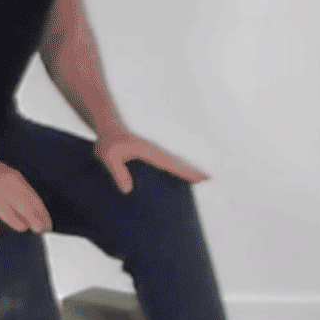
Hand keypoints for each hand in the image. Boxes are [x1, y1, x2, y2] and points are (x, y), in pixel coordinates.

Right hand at [0, 150, 51, 236]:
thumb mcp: (4, 174)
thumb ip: (17, 190)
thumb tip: (33, 212)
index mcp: (12, 177)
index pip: (32, 198)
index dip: (42, 213)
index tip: (48, 225)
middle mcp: (1, 184)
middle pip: (22, 205)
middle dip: (34, 219)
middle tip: (40, 230)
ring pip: (5, 210)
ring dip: (16, 221)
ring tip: (22, 227)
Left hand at [94, 130, 209, 193]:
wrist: (108, 129)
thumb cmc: (109, 141)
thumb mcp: (108, 156)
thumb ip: (118, 171)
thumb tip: (128, 190)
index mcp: (149, 152)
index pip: (172, 164)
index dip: (187, 172)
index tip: (203, 178)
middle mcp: (156, 153)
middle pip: (180, 164)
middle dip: (195, 173)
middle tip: (211, 184)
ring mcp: (155, 154)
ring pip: (176, 165)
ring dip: (189, 172)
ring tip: (204, 184)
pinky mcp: (152, 158)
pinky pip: (168, 166)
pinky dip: (179, 172)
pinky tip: (183, 182)